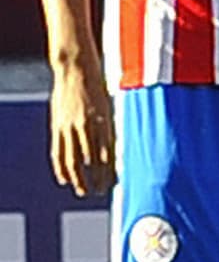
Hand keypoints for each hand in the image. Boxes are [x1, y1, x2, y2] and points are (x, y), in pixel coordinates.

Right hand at [49, 61, 114, 196]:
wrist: (76, 68)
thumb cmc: (98, 87)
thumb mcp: (110, 106)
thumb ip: (111, 127)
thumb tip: (116, 150)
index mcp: (104, 121)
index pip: (108, 154)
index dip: (110, 172)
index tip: (113, 185)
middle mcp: (87, 125)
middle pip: (91, 160)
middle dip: (95, 179)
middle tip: (99, 193)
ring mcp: (70, 126)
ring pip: (73, 160)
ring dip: (78, 178)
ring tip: (82, 191)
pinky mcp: (58, 125)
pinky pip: (58, 151)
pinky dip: (61, 167)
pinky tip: (64, 179)